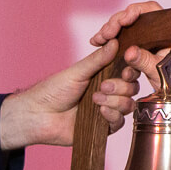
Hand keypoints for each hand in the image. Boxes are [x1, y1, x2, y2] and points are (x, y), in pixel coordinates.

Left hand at [0, 41, 142, 150]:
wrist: (39, 115)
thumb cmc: (53, 90)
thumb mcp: (77, 72)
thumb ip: (98, 59)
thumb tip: (115, 42)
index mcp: (103, 77)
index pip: (128, 73)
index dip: (130, 71)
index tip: (125, 71)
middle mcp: (108, 93)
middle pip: (132, 89)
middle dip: (121, 87)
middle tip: (103, 87)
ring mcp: (107, 110)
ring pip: (128, 105)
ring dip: (115, 101)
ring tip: (96, 100)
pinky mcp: (103, 127)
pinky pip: (119, 122)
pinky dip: (112, 115)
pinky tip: (100, 111)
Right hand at [95, 1, 170, 103]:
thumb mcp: (164, 73)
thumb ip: (147, 62)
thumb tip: (128, 51)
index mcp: (169, 32)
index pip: (151, 10)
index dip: (134, 11)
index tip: (123, 20)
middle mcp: (158, 32)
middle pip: (134, 18)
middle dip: (116, 23)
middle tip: (103, 34)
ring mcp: (149, 41)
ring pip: (127, 29)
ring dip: (111, 32)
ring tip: (97, 40)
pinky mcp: (142, 51)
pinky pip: (125, 42)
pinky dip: (112, 42)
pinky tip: (99, 45)